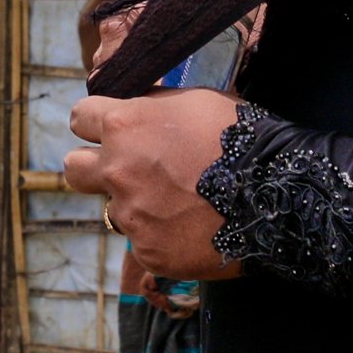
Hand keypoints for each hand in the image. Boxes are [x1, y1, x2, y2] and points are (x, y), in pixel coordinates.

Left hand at [62, 88, 241, 280]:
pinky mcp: (149, 253)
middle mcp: (117, 171)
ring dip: (136, 204)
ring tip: (179, 201)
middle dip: (93, 166)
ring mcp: (132, 216)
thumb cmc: (239, 136)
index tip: (107, 128)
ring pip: (115, 208)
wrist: (278, 192)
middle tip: (124, 169)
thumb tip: (133, 106)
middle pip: (74, 168)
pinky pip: (143, 242)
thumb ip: (151, 105)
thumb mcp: (193, 100)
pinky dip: (162, 236)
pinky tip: (193, 227)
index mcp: (124, 126)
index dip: (94, 122)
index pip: (79, 118)